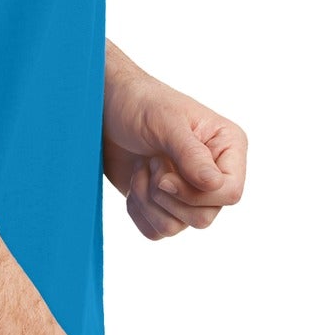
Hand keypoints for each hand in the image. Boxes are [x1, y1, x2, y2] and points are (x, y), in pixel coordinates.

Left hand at [103, 58, 246, 241]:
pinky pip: (157, 231)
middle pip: (204, 217)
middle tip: (151, 162)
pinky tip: (134, 180)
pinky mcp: (163, 204)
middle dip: (167, 196)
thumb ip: (191, 154)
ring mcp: (188, 191)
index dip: (194, 193)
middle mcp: (213, 173)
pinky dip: (138, 210)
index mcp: (227, 147)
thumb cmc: (138, 103)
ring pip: (178, 226)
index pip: (230, 193)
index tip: (163, 174)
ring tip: (140, 167)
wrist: (104, 109)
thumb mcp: (165, 122)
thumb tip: (215, 185)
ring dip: (148, 200)